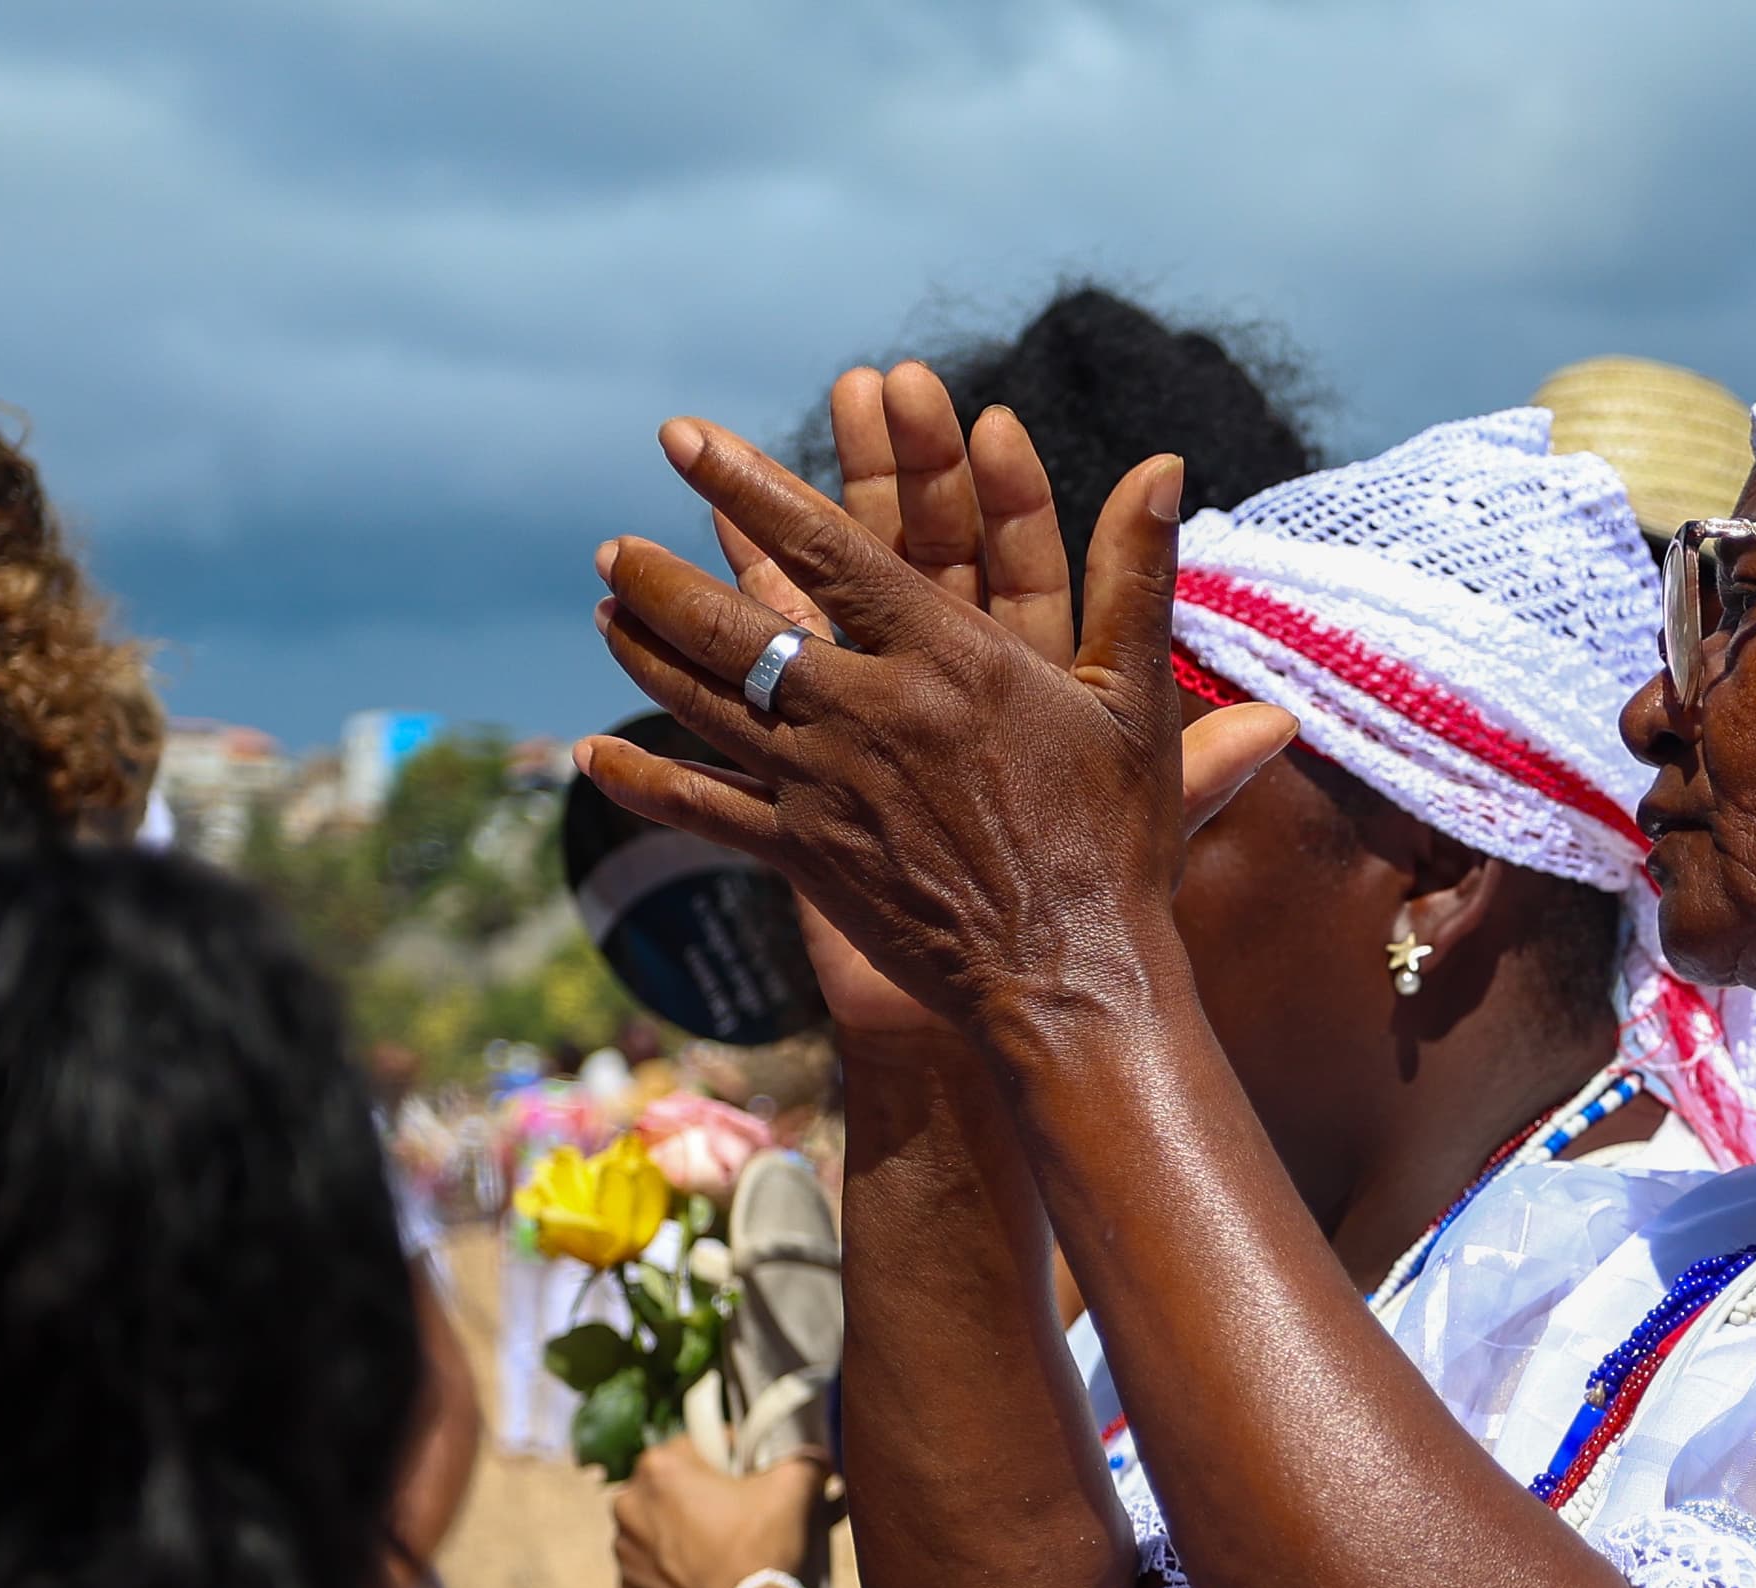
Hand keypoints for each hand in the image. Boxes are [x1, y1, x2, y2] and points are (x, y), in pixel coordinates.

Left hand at [583, 419, 1296, 1038]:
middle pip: (735, 625)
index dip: (748, 485)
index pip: (828, 546)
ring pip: (706, 702)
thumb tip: (1165, 462)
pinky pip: (704, 809)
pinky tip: (590, 757)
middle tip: (613, 546)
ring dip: (643, 653)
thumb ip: (1135, 575)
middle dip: (662, 579)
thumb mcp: (1136, 700)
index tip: (683, 437)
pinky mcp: (805, 857)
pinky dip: (642, 783)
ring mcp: (826, 787)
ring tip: (604, 613)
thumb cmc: (1117, 841)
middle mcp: (871, 711)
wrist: (1072, 982)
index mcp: (950, 657)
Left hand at [612, 1439, 821, 1587]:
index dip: (731, 1457)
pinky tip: (708, 1575)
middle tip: (740, 1514)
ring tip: (725, 1549)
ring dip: (686, 1531)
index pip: (700, 1444)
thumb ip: (802, 1460)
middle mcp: (629, 1505)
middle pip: (675, 1486)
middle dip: (703, 1495)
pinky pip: (654, 1566)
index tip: (750, 1477)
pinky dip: (676, 1568)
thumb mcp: (791, 1489)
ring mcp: (625, 1550)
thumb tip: (813, 1459)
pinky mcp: (629, 1587)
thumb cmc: (758, 1551)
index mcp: (659, 1468)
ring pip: (660, 1526)